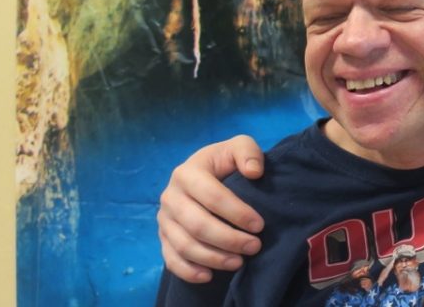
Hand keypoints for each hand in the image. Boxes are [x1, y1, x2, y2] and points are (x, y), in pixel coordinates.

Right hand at [157, 135, 265, 281]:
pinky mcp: (163, 237)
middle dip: (228, 239)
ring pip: (184, 245)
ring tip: (239, 262)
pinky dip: (188, 271)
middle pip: (197, 225)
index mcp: (187, 173)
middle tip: (255, 247)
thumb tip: (254, 172)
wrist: (204, 173)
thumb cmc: (224, 163)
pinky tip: (209, 276)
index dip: (237, 213)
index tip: (260, 225)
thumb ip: (248, 152)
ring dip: (213, 258)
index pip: (212, 196)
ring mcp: (164, 219)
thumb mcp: (238, 147)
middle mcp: (170, 196)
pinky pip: (171, 259)